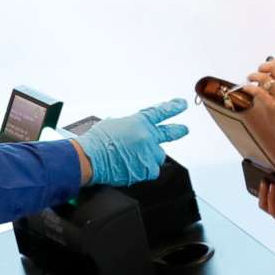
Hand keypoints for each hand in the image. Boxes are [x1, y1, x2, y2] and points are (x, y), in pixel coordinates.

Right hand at [72, 98, 189, 188]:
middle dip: (178, 130)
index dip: (173, 107)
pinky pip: (149, 171)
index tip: (181, 104)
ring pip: (157, 156)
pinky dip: (141, 170)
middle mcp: (148, 137)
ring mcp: (148, 154)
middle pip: (169, 133)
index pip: (160, 112)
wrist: (90, 158)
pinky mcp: (146, 169)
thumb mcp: (112, 124)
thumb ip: (128, 126)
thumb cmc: (96, 142)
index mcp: (139, 122)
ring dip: (148, 157)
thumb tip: (130, 131)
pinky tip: (129, 167)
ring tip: (131, 158)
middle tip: (184, 129)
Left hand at [241, 57, 274, 169]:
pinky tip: (246, 88)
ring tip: (250, 79)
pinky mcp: (272, 106)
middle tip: (257, 72)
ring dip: (253, 76)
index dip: (274, 61)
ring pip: (263, 77)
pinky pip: (257, 91)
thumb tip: (273, 70)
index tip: (267, 66)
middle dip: (262, 67)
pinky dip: (249, 87)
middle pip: (274, 66)